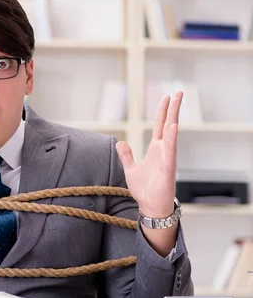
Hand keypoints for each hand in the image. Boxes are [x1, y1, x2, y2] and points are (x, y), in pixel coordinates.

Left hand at [115, 91, 182, 217]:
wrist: (151, 206)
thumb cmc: (145, 189)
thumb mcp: (131, 169)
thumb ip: (126, 155)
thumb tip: (120, 142)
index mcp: (155, 149)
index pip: (159, 125)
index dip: (162, 111)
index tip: (166, 97)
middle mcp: (163, 150)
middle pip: (168, 124)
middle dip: (173, 108)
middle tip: (178, 92)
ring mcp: (167, 157)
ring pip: (171, 133)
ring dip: (174, 117)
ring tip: (177, 101)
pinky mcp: (168, 167)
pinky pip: (171, 150)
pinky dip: (171, 138)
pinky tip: (173, 126)